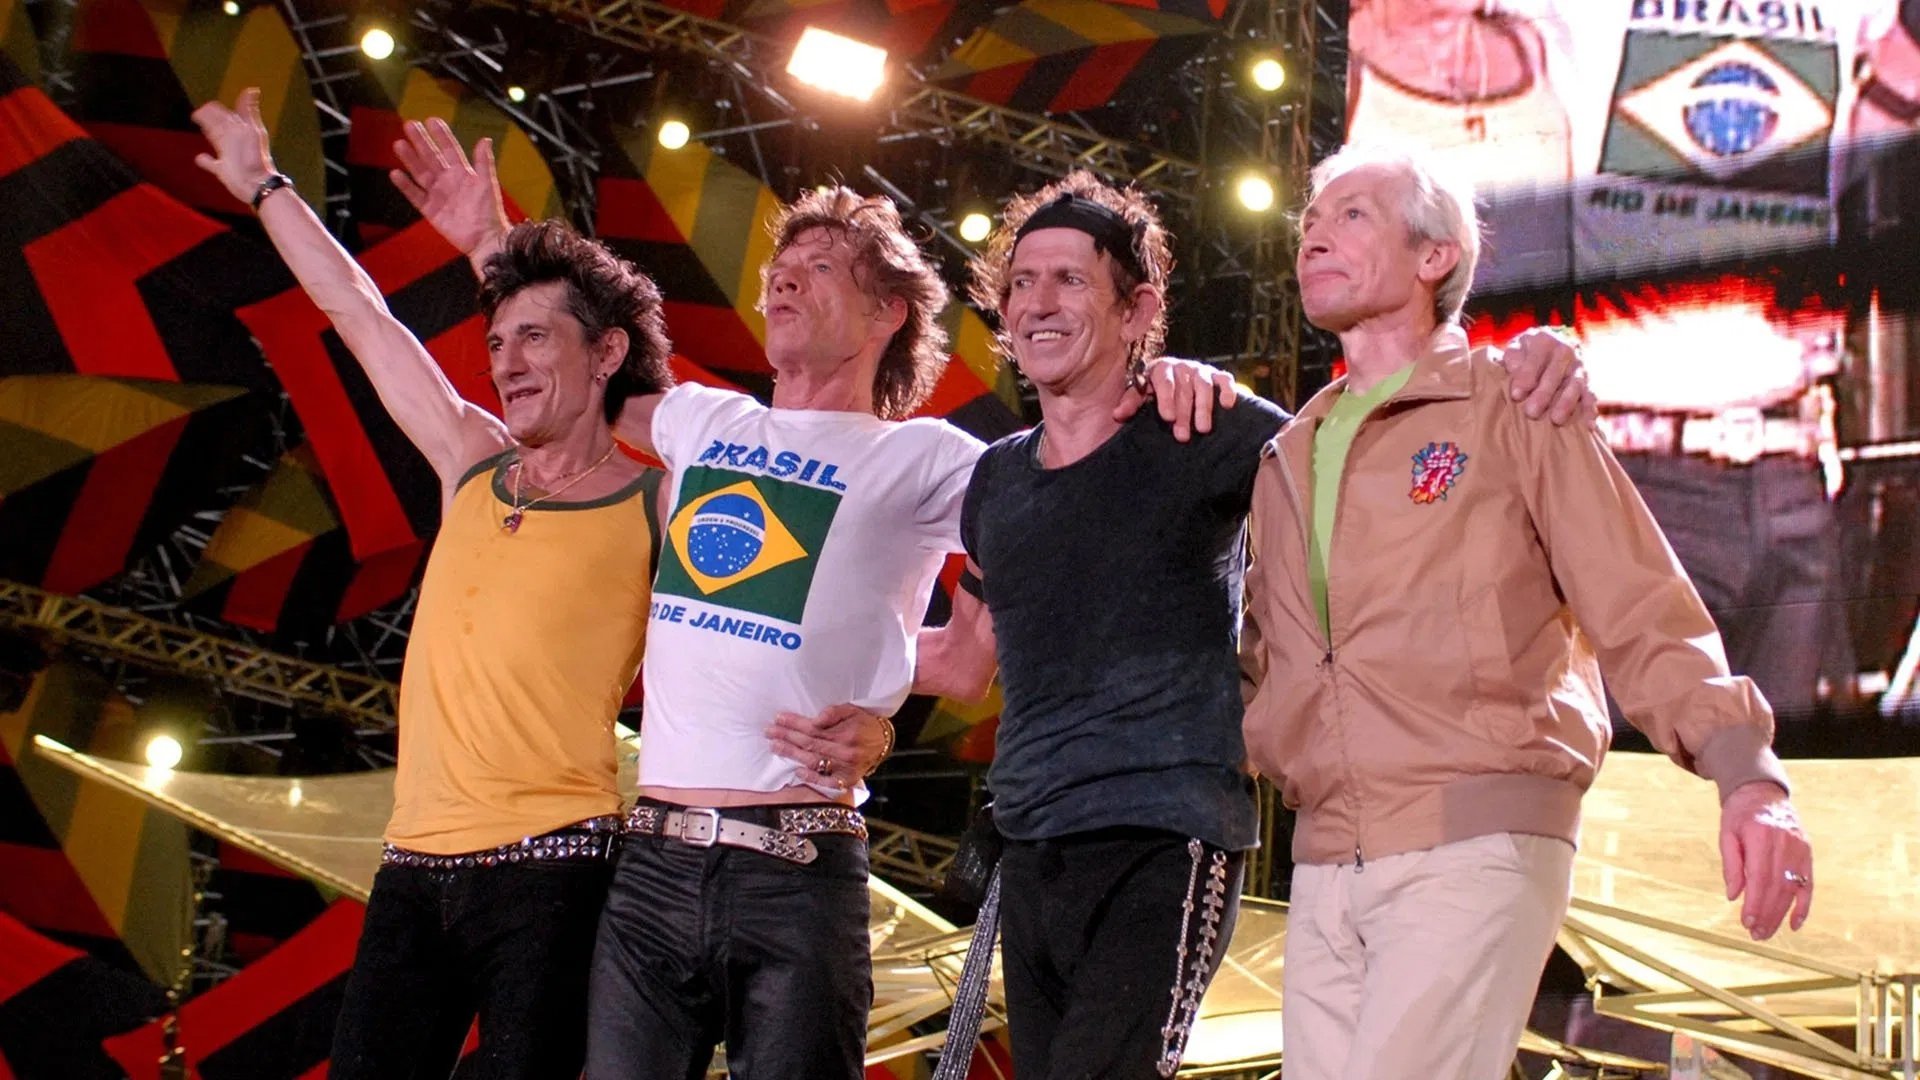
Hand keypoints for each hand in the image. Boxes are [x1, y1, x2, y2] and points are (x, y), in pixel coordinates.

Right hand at [191, 88, 275, 205]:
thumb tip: (253, 89)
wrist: (256, 182)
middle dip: (208, 119)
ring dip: (208, 133)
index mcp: (237, 130)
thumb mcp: (251, 130)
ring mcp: (227, 155)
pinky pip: (211, 164)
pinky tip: (200, 158)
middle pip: (217, 126)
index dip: (214, 110)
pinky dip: (205, 161)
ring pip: (215, 141)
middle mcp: (231, 141)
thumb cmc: (255, 156)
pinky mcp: (222, 170)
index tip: (206, 107)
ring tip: (202, 127)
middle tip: (198, 115)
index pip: (223, 115)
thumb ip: (248, 111)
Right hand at [390, 118, 509, 257]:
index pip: (449, 149)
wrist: (485, 239)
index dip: (441, 135)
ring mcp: (438, 194)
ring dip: (410, 159)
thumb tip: (485, 139)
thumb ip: (484, 162)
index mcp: (463, 173)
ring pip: (420, 173)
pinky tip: (395, 174)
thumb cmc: (490, 211)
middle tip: (409, 125)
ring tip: (399, 144)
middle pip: (431, 157)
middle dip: (420, 142)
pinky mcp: (430, 210)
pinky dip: (405, 186)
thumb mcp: (487, 184)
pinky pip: (415, 195)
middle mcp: (448, 181)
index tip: (431, 120)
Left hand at [767, 704, 891, 790]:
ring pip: (813, 760)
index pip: (813, 728)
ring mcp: (845, 767)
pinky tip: (797, 771)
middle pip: (809, 744)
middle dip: (787, 737)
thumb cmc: (865, 723)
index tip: (778, 718)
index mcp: (845, 733)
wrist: (885, 742)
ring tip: (775, 747)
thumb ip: (834, 712)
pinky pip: (827, 782)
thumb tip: (815, 720)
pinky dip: (812, 777)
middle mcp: (844, 751)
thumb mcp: (853, 710)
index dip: (794, 723)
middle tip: (769, 732)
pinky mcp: (847, 779)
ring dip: (792, 754)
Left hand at [1114, 358, 1239, 440]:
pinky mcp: (1217, 375)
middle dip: (1183, 413)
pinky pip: (1224, 380)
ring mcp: (1200, 370)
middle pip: (1184, 389)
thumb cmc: (1154, 395)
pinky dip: (1227, 390)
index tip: (1167, 418)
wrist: (1176, 388)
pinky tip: (1227, 405)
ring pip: (1203, 386)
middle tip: (1182, 436)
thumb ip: (1130, 403)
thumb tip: (1117, 414)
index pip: (1163, 382)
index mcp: (1159, 370)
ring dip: (1203, 408)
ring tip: (1203, 429)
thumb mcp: (1140, 397)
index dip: (1165, 399)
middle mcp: (1180, 367)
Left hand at [1501, 326, 1595, 424]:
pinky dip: (1589, 410)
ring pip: (1575, 385)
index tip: (1515, 395)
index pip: (1535, 359)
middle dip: (1544, 394)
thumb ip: (1513, 359)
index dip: (1526, 376)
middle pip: (1555, 374)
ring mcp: (1579, 367)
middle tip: (1531, 412)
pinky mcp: (1588, 382)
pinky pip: (1591, 396)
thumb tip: (1515, 371)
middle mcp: (1565, 351)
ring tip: (1556, 420)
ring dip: (1567, 403)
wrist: (1551, 347)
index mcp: (1544, 341)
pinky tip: (1587, 425)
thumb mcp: (1515, 349)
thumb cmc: (1525, 354)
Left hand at [1718, 781, 1813, 939]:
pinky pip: (1808, 884)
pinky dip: (1803, 905)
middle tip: (1756, 935)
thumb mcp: (1727, 834)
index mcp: (1762, 835)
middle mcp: (1785, 843)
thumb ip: (1731, 864)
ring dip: (1781, 914)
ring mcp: (1800, 848)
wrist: (1763, 792)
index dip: (1755, 903)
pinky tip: (1794, 924)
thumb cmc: (1740, 814)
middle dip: (1768, 914)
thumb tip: (1734, 896)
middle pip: (1778, 887)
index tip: (1747, 922)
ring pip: (1793, 889)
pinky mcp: (1808, 853)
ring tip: (1768, 932)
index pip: (1760, 877)